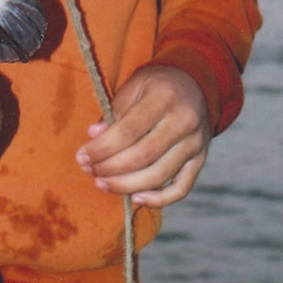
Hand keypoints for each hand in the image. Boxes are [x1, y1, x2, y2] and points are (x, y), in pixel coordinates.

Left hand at [75, 65, 210, 207]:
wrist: (195, 83)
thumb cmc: (157, 83)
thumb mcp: (134, 84)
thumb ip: (115, 110)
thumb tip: (93, 136)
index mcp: (164, 98)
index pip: (129, 131)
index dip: (102, 148)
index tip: (82, 156)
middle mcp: (184, 122)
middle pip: (143, 156)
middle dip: (111, 168)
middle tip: (89, 170)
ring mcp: (195, 144)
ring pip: (159, 175)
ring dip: (127, 186)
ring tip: (103, 183)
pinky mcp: (200, 160)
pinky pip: (181, 188)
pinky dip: (159, 199)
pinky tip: (136, 197)